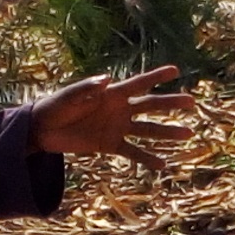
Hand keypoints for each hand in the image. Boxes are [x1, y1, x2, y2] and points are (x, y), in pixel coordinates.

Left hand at [31, 65, 195, 165]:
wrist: (42, 129)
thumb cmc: (55, 106)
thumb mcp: (69, 95)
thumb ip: (88, 88)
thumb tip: (109, 79)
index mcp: (111, 94)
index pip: (139, 83)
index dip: (157, 76)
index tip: (176, 70)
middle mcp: (119, 109)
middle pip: (151, 106)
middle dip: (171, 104)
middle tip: (192, 102)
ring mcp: (117, 128)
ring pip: (148, 130)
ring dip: (167, 133)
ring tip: (188, 134)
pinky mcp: (110, 145)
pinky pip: (133, 152)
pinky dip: (147, 158)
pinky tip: (163, 164)